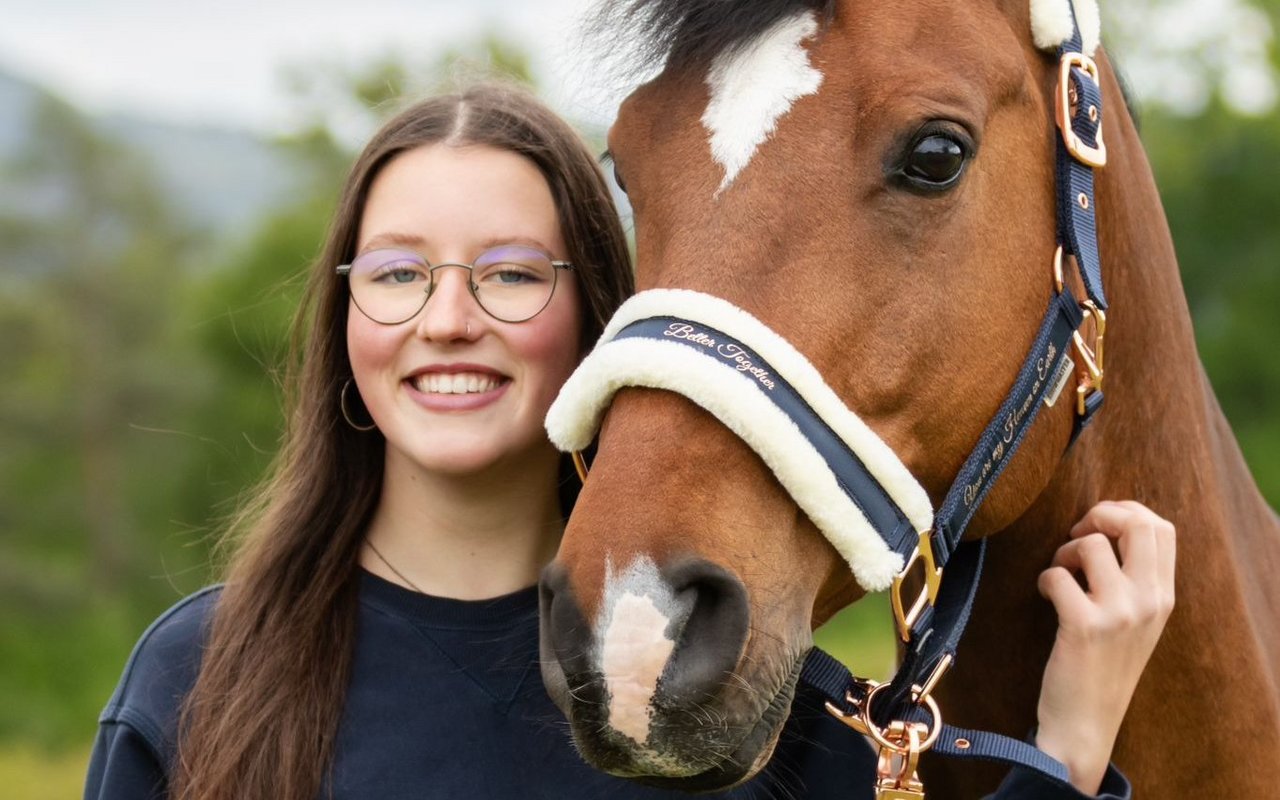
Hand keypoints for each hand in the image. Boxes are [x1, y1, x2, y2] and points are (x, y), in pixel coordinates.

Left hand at [1033, 500, 1175, 794]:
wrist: (1087, 722)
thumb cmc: (1103, 665)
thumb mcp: (1137, 621)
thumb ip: (1134, 579)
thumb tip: (1107, 526)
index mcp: (1164, 596)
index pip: (1162, 528)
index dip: (1125, 510)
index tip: (1097, 523)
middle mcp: (1150, 600)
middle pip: (1137, 524)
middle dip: (1099, 515)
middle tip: (1077, 534)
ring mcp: (1120, 613)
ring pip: (1091, 545)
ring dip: (1064, 551)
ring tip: (1060, 575)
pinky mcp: (1085, 626)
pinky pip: (1057, 575)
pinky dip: (1045, 578)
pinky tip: (1046, 596)